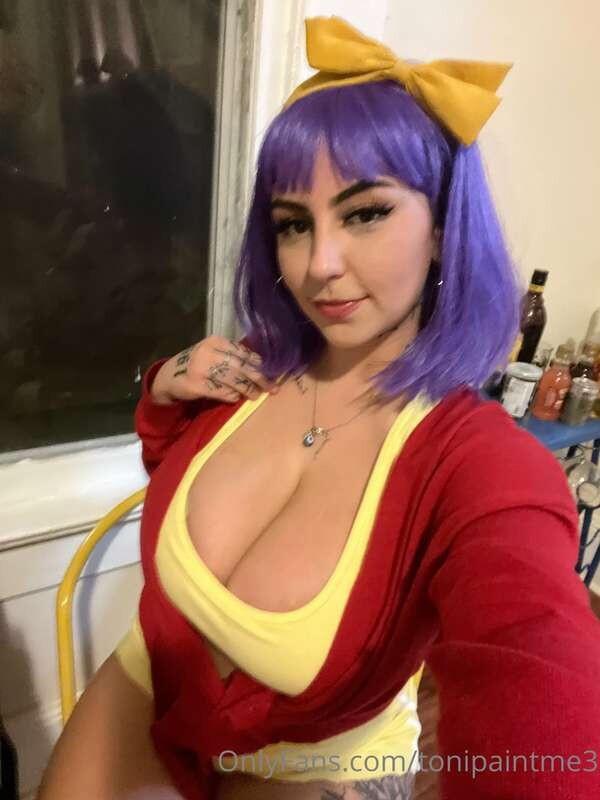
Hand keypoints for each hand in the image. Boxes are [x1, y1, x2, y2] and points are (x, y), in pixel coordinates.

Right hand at [150, 335, 279, 404]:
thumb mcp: (213, 354)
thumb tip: (261, 367)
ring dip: (248, 390)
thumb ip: (233, 357)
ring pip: (234, 380)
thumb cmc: (198, 365)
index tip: (272, 372)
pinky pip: (222, 392)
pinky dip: (232, 396)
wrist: (169, 377)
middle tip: (272, 388)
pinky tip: (236, 397)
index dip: (259, 364)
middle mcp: (209, 352)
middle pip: (242, 366)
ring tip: (255, 395)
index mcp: (216, 341)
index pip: (244, 352)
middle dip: (259, 378)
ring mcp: (201, 368)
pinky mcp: (197, 384)